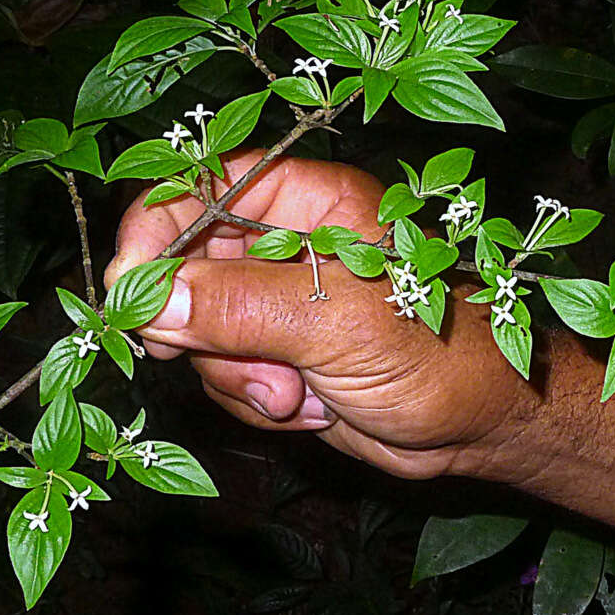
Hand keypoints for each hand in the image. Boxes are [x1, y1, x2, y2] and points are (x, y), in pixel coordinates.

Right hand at [104, 151, 531, 479]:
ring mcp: (281, 302)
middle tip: (244, 363)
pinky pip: (225, 372)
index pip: (199, 186)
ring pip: (198, 329)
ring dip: (236, 374)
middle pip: (185, 264)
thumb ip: (241, 305)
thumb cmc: (441, 355)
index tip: (130, 290)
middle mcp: (287, 243)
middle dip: (202, 326)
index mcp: (308, 201)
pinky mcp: (280, 355)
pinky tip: (312, 407)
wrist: (485, 428)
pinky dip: (256, 399)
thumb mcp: (338, 323)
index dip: (155, 233)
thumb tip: (151, 298)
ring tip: (297, 393)